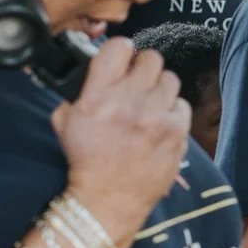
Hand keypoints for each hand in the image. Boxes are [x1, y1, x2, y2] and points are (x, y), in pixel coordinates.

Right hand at [54, 39, 191, 240]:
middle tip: (137, 83)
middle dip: (142, 68)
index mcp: (98, 95)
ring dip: (159, 88)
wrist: (108, 200)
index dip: (121, 51)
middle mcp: (129, 102)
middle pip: (151, 58)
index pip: (119, 46)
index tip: (121, 60)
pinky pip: (182, 105)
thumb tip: (94, 72)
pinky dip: (172, 111)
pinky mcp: (176, 133)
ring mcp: (156, 117)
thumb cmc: (86, 163)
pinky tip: (160, 122)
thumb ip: (78, 92)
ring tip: (149, 104)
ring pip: (170, 79)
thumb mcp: (65, 122)